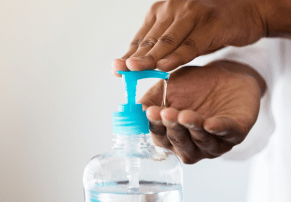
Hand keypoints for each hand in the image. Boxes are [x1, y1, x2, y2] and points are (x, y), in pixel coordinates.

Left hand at [112, 0, 268, 75]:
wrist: (244, 10)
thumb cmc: (208, 25)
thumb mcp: (180, 34)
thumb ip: (161, 47)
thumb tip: (138, 65)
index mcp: (162, 11)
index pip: (141, 37)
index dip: (129, 54)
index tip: (117, 69)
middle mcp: (173, 8)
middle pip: (151, 39)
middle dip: (134, 57)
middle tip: (121, 70)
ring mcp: (192, 14)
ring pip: (167, 41)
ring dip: (150, 57)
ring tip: (135, 69)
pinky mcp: (210, 23)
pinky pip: (190, 44)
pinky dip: (176, 56)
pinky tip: (164, 67)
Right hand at [139, 60, 265, 163]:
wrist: (225, 74)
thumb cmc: (193, 85)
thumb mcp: (168, 89)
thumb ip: (152, 99)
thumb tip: (137, 109)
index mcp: (174, 135)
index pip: (161, 137)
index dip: (156, 126)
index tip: (150, 112)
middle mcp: (193, 143)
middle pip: (179, 143)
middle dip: (173, 128)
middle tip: (167, 113)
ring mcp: (214, 141)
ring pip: (202, 141)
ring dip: (192, 129)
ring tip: (185, 115)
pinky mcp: (236, 132)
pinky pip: (227, 133)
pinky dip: (218, 129)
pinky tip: (210, 124)